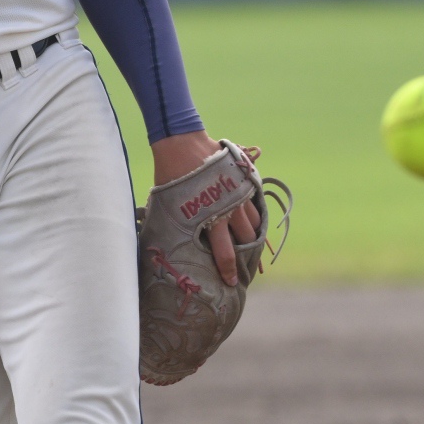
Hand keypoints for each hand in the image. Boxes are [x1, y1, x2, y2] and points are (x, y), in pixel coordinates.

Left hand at [150, 130, 260, 287]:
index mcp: (211, 219)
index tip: (232, 282)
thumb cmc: (170, 175)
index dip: (229, 271)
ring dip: (252, 235)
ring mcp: (239, 194)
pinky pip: (255, 203)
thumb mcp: (169, 206)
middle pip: (246, 240)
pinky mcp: (243, 180)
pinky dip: (254, 214)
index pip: (226, 254)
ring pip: (255, 223)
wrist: (181, 142)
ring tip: (248, 244)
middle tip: (246, 268)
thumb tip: (171, 242)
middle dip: (247, 256)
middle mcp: (230, 209)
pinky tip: (250, 221)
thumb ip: (178, 225)